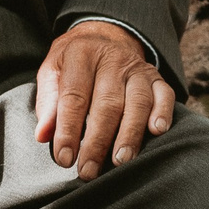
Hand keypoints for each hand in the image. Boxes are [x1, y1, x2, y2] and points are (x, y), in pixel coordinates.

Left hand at [34, 21, 174, 179]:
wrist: (102, 38)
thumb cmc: (72, 65)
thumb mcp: (52, 73)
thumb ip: (47, 103)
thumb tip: (44, 135)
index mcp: (80, 54)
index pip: (74, 97)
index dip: (68, 130)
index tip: (64, 159)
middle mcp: (112, 59)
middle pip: (107, 104)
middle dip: (97, 142)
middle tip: (89, 171)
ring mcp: (137, 68)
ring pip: (138, 102)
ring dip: (129, 135)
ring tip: (120, 161)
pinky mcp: (156, 78)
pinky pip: (164, 95)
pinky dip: (162, 114)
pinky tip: (156, 132)